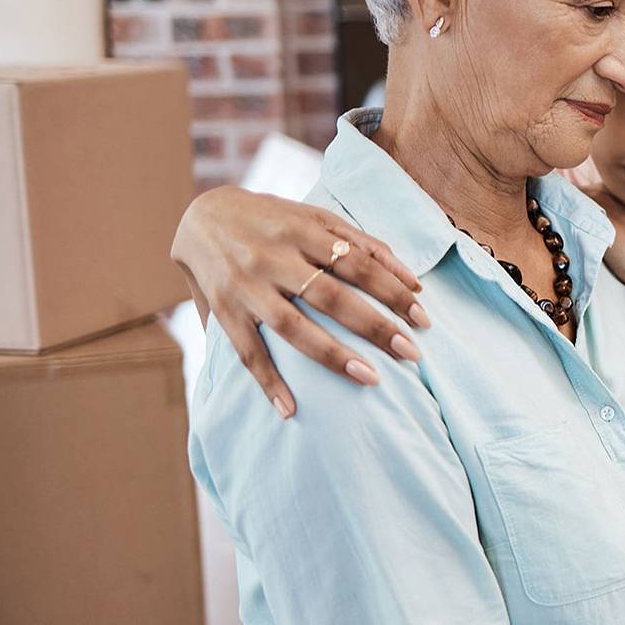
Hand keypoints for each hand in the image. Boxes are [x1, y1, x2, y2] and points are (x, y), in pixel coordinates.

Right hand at [170, 187, 428, 416]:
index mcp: (302, 231)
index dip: (394, 291)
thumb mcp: (316, 217)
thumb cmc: (274, 219)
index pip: (359, 264)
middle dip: (375, 326)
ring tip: (371, 379)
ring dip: (332, 355)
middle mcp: (273, 257)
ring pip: (293, 326)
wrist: (201, 216)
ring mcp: (247, 286)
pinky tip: (290, 409)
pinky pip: (247, 352)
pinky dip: (268, 382)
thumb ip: (365, 244)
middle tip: (412, 353)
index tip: (423, 318)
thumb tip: (413, 282)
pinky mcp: (224, 309)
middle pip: (331, 297)